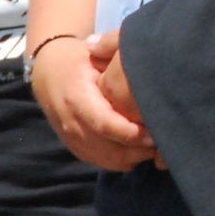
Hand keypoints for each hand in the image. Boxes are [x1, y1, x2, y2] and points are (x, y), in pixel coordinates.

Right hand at [32, 38, 154, 171]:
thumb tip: (145, 67)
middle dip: (140, 148)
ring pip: (109, 160)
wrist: (49, 73)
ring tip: (158, 144)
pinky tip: (143, 148)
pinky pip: (105, 163)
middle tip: (165, 138)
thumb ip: (116, 60)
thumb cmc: (79, 59)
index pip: (104, 124)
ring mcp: (73, 140)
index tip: (155, 130)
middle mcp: (72, 123)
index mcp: (77, 98)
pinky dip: (126, 160)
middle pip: (109, 149)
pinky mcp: (78, 149)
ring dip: (136, 156)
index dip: (131, 132)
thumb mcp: (95, 52)